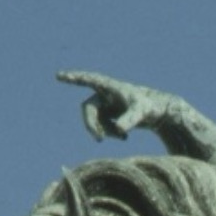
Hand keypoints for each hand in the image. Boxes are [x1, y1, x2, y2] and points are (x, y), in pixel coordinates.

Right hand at [57, 70, 180, 143]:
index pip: (89, 80)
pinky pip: (102, 126)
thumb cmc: (149, 107)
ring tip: (123, 137)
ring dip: (105, 131)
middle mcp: (104, 94)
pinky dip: (111, 133)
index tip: (59, 76)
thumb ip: (130, 119)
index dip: (74, 78)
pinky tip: (125, 137)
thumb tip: (118, 129)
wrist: (157, 111)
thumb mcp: (141, 113)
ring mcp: (105, 104)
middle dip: (92, 124)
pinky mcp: (108, 114)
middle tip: (99, 139)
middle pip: (88, 109)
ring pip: (95, 120)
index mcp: (109, 86)